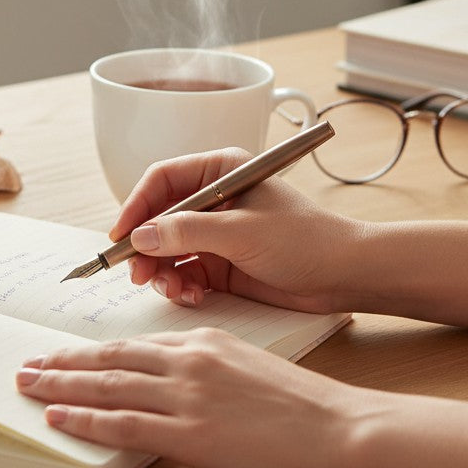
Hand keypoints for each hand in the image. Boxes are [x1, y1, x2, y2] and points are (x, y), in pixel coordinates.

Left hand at [16, 329, 360, 467]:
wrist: (342, 429)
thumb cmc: (305, 404)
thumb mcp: (249, 364)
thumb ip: (206, 366)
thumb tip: (172, 377)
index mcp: (201, 341)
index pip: (132, 345)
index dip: (93, 351)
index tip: (66, 355)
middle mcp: (186, 360)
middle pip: (108, 357)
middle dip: (62, 363)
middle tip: (27, 365)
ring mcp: (185, 396)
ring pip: (106, 385)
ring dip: (60, 386)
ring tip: (28, 386)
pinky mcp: (189, 435)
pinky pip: (123, 424)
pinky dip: (84, 419)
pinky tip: (59, 419)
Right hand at [112, 148, 361, 313]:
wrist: (346, 276)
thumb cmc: (306, 240)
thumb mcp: (242, 232)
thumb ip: (188, 232)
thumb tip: (141, 236)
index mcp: (220, 171)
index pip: (162, 180)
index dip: (136, 206)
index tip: (121, 235)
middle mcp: (213, 199)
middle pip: (158, 218)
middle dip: (146, 247)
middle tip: (137, 272)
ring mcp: (215, 233)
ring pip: (166, 250)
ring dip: (161, 271)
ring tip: (171, 289)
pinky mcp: (220, 263)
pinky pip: (183, 272)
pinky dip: (180, 286)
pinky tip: (192, 295)